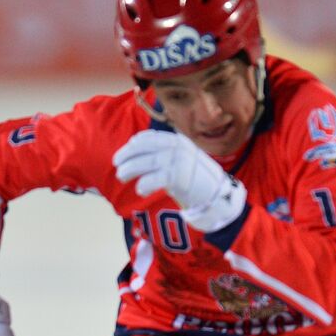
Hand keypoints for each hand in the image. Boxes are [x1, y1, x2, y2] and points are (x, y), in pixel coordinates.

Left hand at [113, 130, 246, 232]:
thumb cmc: (196, 182)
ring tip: (121, 177)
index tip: (123, 153)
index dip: (133, 144)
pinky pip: (156, 178)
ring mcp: (180, 161)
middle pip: (146, 148)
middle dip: (127, 155)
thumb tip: (137, 157)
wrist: (219, 197)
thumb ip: (163, 157)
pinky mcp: (180, 177)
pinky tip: (140, 189)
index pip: (150, 138)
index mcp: (178, 141)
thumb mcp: (181, 162)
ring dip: (130, 169)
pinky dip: (144, 183)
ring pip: (148, 162)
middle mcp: (179, 148)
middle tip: (116, 165)